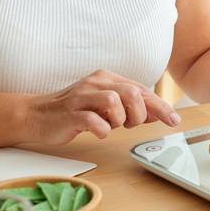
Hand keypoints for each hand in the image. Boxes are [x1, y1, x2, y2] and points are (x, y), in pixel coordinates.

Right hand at [25, 70, 180, 144]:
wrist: (35, 115)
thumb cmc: (73, 112)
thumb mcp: (104, 107)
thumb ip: (128, 108)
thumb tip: (156, 114)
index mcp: (106, 79)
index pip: (140, 89)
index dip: (160, 105)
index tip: (174, 119)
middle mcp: (95, 83)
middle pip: (132, 92)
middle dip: (141, 113)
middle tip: (133, 125)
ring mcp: (82, 97)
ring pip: (115, 101)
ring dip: (121, 119)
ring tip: (112, 126)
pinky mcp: (70, 113)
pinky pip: (94, 120)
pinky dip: (102, 129)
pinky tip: (100, 132)